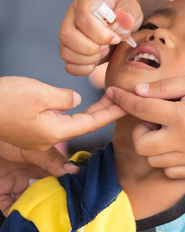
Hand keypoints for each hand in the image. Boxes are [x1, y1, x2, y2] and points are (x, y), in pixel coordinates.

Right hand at [0, 77, 126, 150]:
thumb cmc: (3, 99)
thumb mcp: (39, 93)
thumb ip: (63, 98)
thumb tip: (75, 101)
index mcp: (56, 131)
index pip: (92, 123)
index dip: (111, 112)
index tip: (125, 104)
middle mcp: (50, 138)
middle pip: (85, 125)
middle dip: (104, 112)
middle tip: (120, 99)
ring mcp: (39, 137)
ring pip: (73, 124)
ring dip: (90, 113)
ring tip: (106, 101)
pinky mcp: (30, 131)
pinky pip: (58, 123)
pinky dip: (73, 114)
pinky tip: (79, 107)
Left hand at [0, 141, 79, 215]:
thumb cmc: (9, 135)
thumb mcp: (35, 149)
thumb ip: (53, 160)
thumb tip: (75, 170)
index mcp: (46, 165)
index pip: (62, 179)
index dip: (69, 188)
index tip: (76, 199)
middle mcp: (34, 175)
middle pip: (47, 194)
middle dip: (53, 204)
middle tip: (61, 213)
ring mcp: (18, 184)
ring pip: (30, 203)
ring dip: (35, 211)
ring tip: (43, 220)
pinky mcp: (2, 190)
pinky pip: (9, 207)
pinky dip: (14, 214)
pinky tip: (22, 219)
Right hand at [59, 0, 142, 75]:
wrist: (119, 21)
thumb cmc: (124, 12)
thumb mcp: (131, 7)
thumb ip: (129, 12)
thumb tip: (126, 20)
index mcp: (86, 1)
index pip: (83, 18)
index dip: (100, 34)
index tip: (115, 39)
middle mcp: (72, 16)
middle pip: (67, 34)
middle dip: (91, 47)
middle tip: (107, 47)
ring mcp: (68, 34)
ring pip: (65, 52)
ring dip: (88, 59)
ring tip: (103, 52)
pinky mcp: (70, 49)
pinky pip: (69, 65)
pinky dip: (84, 69)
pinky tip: (97, 61)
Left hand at [106, 74, 184, 177]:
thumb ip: (165, 87)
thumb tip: (137, 92)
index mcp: (182, 115)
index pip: (141, 108)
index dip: (123, 99)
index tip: (113, 94)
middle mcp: (184, 140)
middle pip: (141, 144)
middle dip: (140, 129)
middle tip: (154, 118)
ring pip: (153, 160)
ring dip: (153, 144)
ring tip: (167, 130)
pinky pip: (170, 171)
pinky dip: (166, 160)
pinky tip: (175, 145)